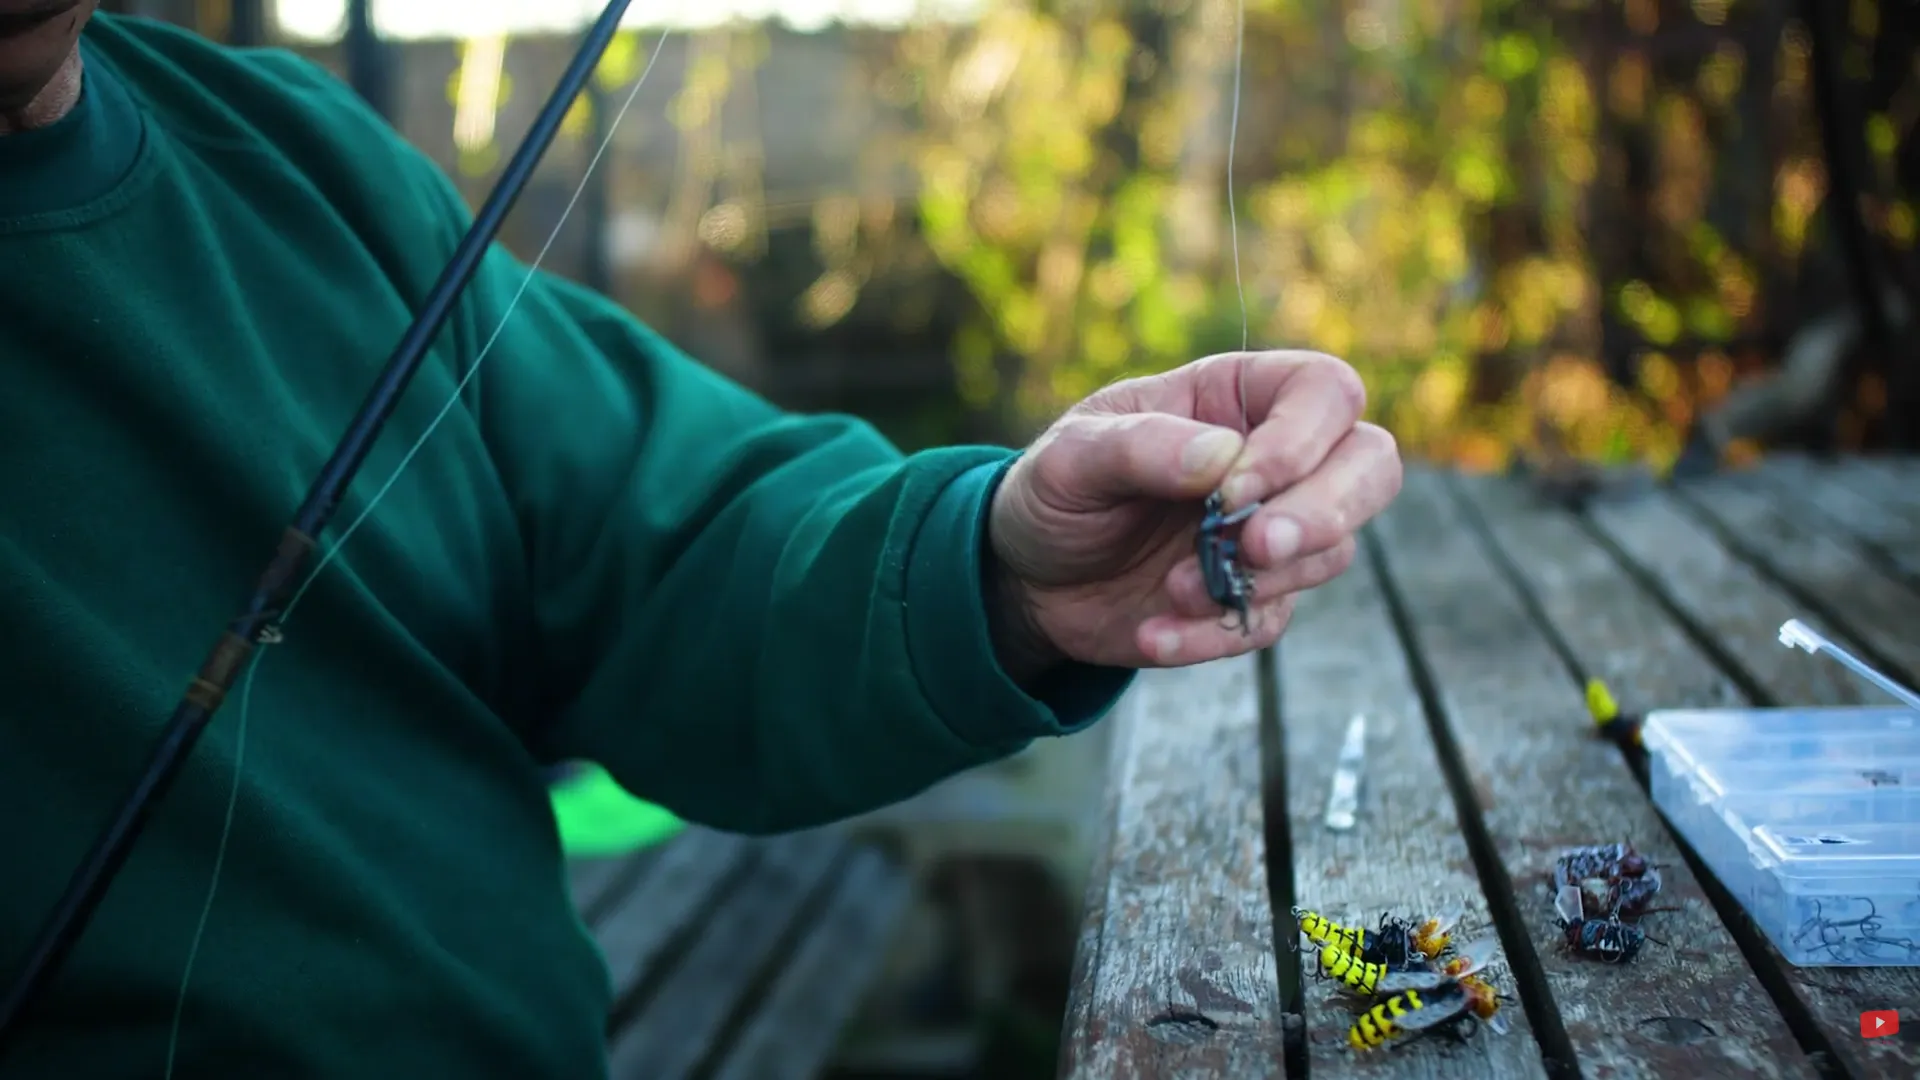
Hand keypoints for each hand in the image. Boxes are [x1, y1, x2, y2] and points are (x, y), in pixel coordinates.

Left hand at [986, 350, 1401, 673]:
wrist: (1028, 579)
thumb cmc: (1055, 492)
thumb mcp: (1072, 456)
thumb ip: (1141, 447)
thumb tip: (1221, 459)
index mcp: (1235, 396)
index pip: (1326, 392)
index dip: (1302, 440)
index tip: (1234, 489)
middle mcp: (1273, 458)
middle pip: (1371, 465)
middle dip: (1326, 511)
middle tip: (1257, 549)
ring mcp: (1272, 531)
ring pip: (1333, 550)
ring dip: (1256, 581)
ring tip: (1172, 589)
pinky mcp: (1255, 598)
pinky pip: (1271, 620)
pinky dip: (1214, 634)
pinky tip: (1153, 634)